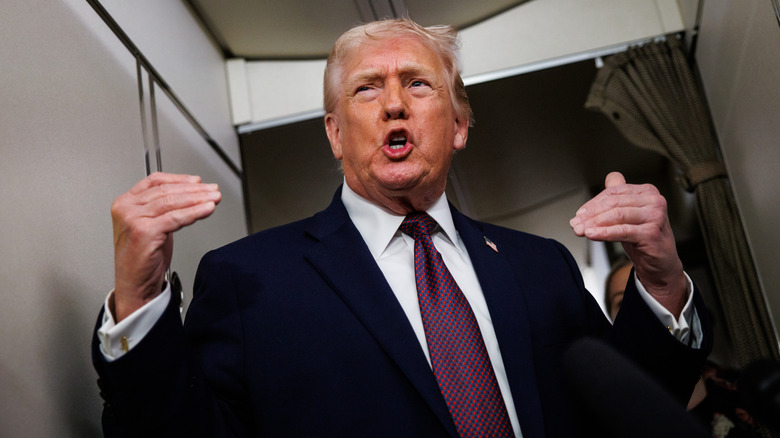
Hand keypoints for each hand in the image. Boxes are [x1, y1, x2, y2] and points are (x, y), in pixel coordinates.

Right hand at [111, 172, 220, 321]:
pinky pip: (176, 218)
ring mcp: (133, 219)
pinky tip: (207, 209)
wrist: (135, 285)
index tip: (197, 181)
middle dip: (195, 190)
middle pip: (166, 191)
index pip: (155, 181)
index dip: (179, 179)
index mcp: (125, 203)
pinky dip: (194, 212)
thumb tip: (191, 193)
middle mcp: (126, 208)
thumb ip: (164, 208)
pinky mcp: (144, 232)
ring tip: (214, 198)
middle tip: (213, 190)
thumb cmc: (143, 258)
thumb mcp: (152, 225)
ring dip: (198, 199)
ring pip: (173, 202)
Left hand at [570, 172, 685, 316]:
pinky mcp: (651, 233)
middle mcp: (654, 201)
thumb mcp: (629, 214)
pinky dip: (603, 232)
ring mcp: (655, 216)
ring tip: (580, 230)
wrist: (659, 263)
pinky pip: (622, 231)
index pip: (614, 192)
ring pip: (616, 216)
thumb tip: (610, 177)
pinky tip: (591, 234)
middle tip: (575, 224)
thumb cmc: (643, 237)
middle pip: (613, 203)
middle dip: (590, 214)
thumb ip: (621, 195)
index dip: (593, 203)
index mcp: (647, 192)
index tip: (579, 214)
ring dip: (594, 223)